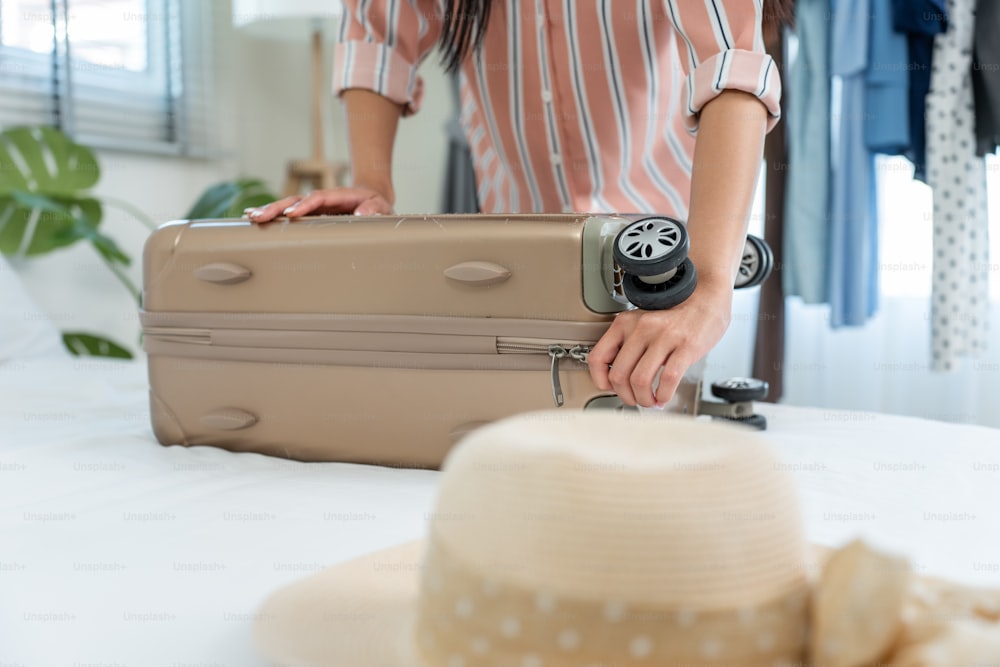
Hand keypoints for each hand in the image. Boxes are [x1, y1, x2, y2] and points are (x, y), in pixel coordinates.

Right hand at [244, 186, 393, 222]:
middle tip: (258, 217)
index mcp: (337, 195)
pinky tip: (255, 219)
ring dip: (269, 211)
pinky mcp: (309, 211)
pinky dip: (272, 215)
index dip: (303, 206)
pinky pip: (288, 212)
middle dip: (276, 208)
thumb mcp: (381, 205)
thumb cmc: (376, 203)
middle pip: (295, 200)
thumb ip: (373, 209)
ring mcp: (313, 204)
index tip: (290, 215)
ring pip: (287, 205)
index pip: (317, 199)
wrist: (371, 197)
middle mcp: (321, 198)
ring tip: (251, 217)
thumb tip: (361, 214)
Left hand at [587, 282, 732, 406]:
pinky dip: (664, 395)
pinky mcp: (686, 347)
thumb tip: (618, 379)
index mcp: (625, 323)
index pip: (597, 357)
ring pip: (640, 380)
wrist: (706, 297)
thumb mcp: (642, 323)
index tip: (609, 388)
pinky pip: (668, 379)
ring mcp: (664, 337)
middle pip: (619, 375)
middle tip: (634, 399)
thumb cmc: (675, 314)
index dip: (600, 380)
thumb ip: (628, 345)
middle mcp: (641, 328)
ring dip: (644, 399)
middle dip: (626, 395)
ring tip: (650, 400)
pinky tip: (664, 396)